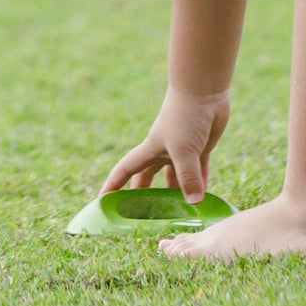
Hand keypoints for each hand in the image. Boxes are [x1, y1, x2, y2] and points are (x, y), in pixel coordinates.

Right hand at [100, 87, 230, 204]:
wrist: (203, 90)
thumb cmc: (185, 117)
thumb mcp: (183, 150)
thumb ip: (187, 177)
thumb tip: (194, 203)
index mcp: (150, 149)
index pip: (125, 170)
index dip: (113, 185)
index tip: (102, 201)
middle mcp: (163, 151)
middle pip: (149, 178)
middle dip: (144, 195)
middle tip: (142, 215)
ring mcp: (183, 150)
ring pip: (176, 177)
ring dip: (177, 194)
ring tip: (177, 215)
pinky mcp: (201, 147)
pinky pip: (199, 171)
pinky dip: (200, 184)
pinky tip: (203, 199)